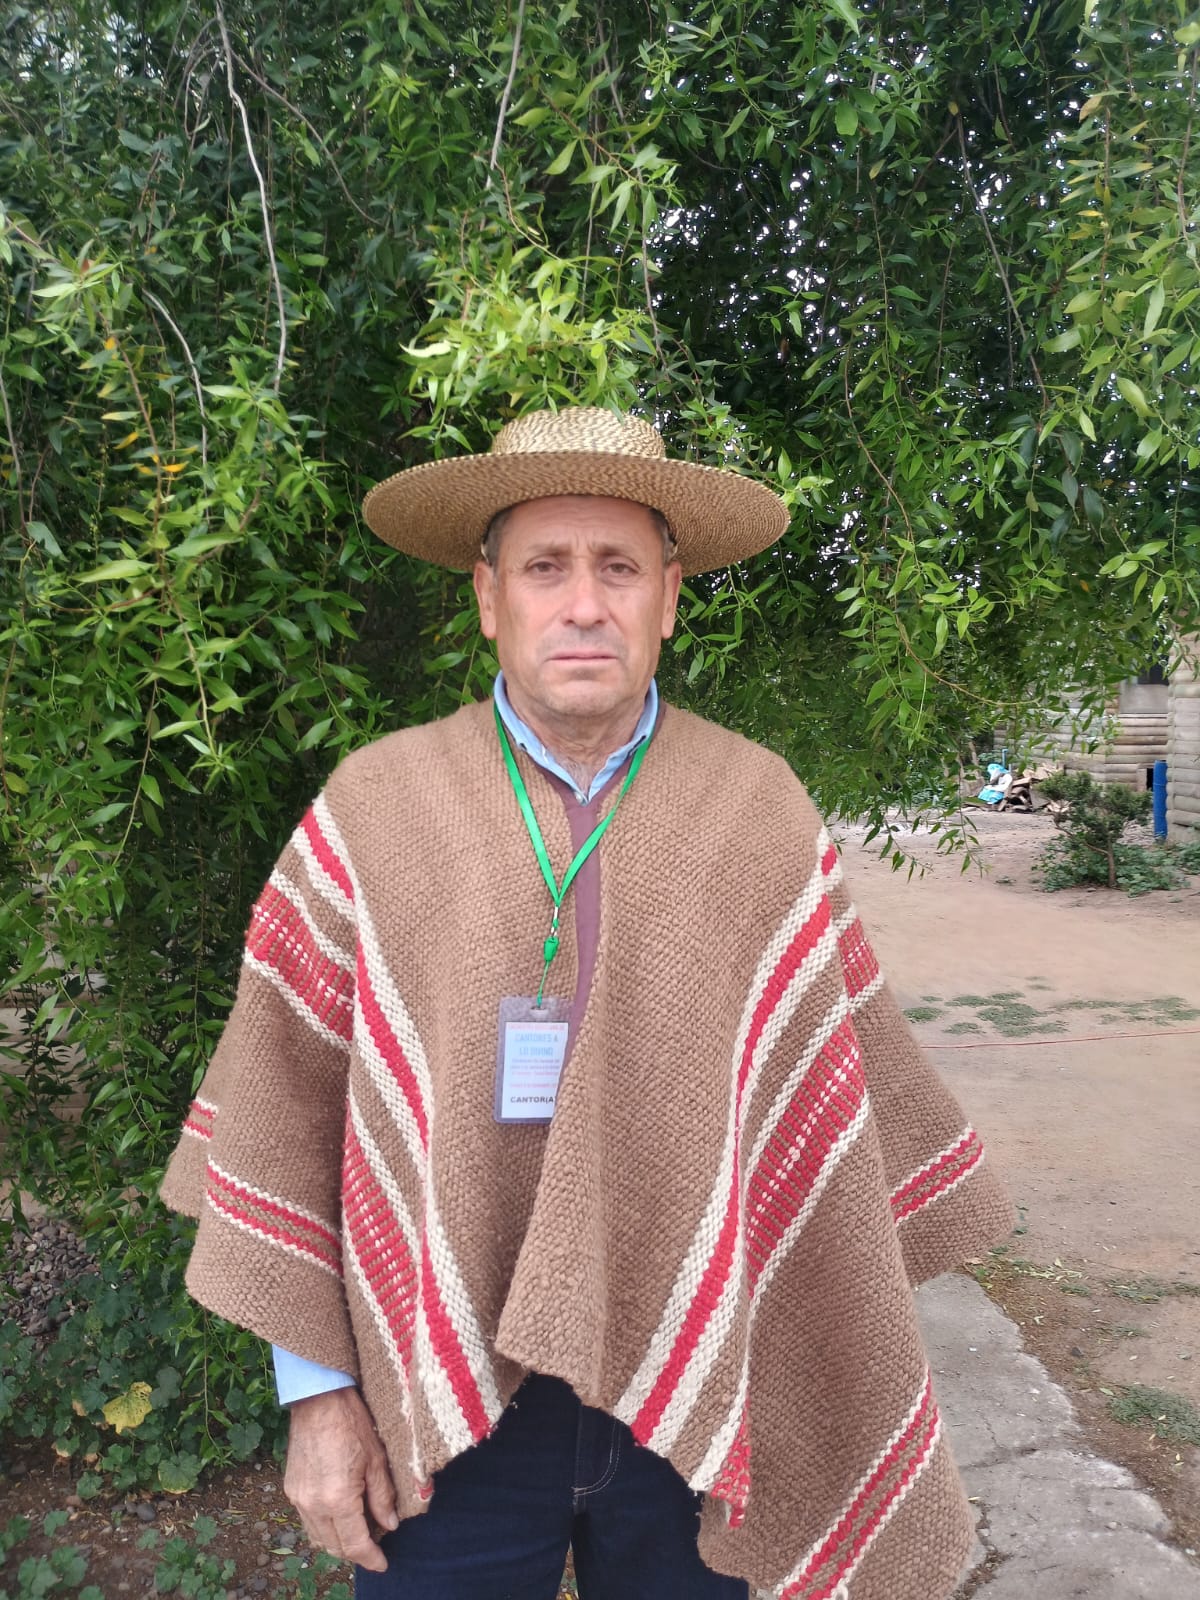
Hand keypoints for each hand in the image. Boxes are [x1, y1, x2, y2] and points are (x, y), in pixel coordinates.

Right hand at [283, 1387, 398, 1572]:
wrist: (318, 1399)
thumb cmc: (351, 1422)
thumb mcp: (377, 1459)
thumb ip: (383, 1496)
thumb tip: (389, 1524)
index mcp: (337, 1499)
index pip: (355, 1544)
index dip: (371, 1558)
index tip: (383, 1563)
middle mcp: (313, 1504)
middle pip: (334, 1547)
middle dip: (355, 1553)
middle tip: (375, 1547)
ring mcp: (298, 1498)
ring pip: (318, 1538)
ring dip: (338, 1543)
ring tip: (359, 1534)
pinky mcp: (291, 1489)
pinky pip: (307, 1521)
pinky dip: (324, 1528)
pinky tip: (339, 1517)